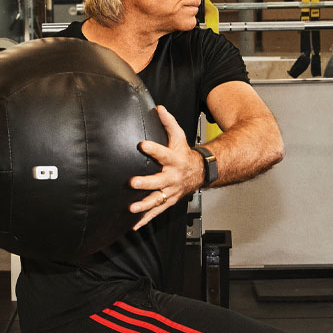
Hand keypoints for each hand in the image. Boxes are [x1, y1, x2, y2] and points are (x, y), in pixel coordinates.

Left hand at [129, 105, 204, 230]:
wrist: (201, 172)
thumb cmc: (184, 154)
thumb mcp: (179, 136)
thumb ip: (168, 123)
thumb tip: (158, 108)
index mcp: (174, 160)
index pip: (163, 153)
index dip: (153, 149)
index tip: (142, 144)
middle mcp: (172, 177)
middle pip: (158, 181)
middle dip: (145, 183)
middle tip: (132, 182)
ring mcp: (170, 191)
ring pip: (157, 200)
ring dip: (144, 205)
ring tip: (131, 208)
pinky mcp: (168, 201)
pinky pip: (157, 211)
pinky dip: (146, 219)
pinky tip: (134, 224)